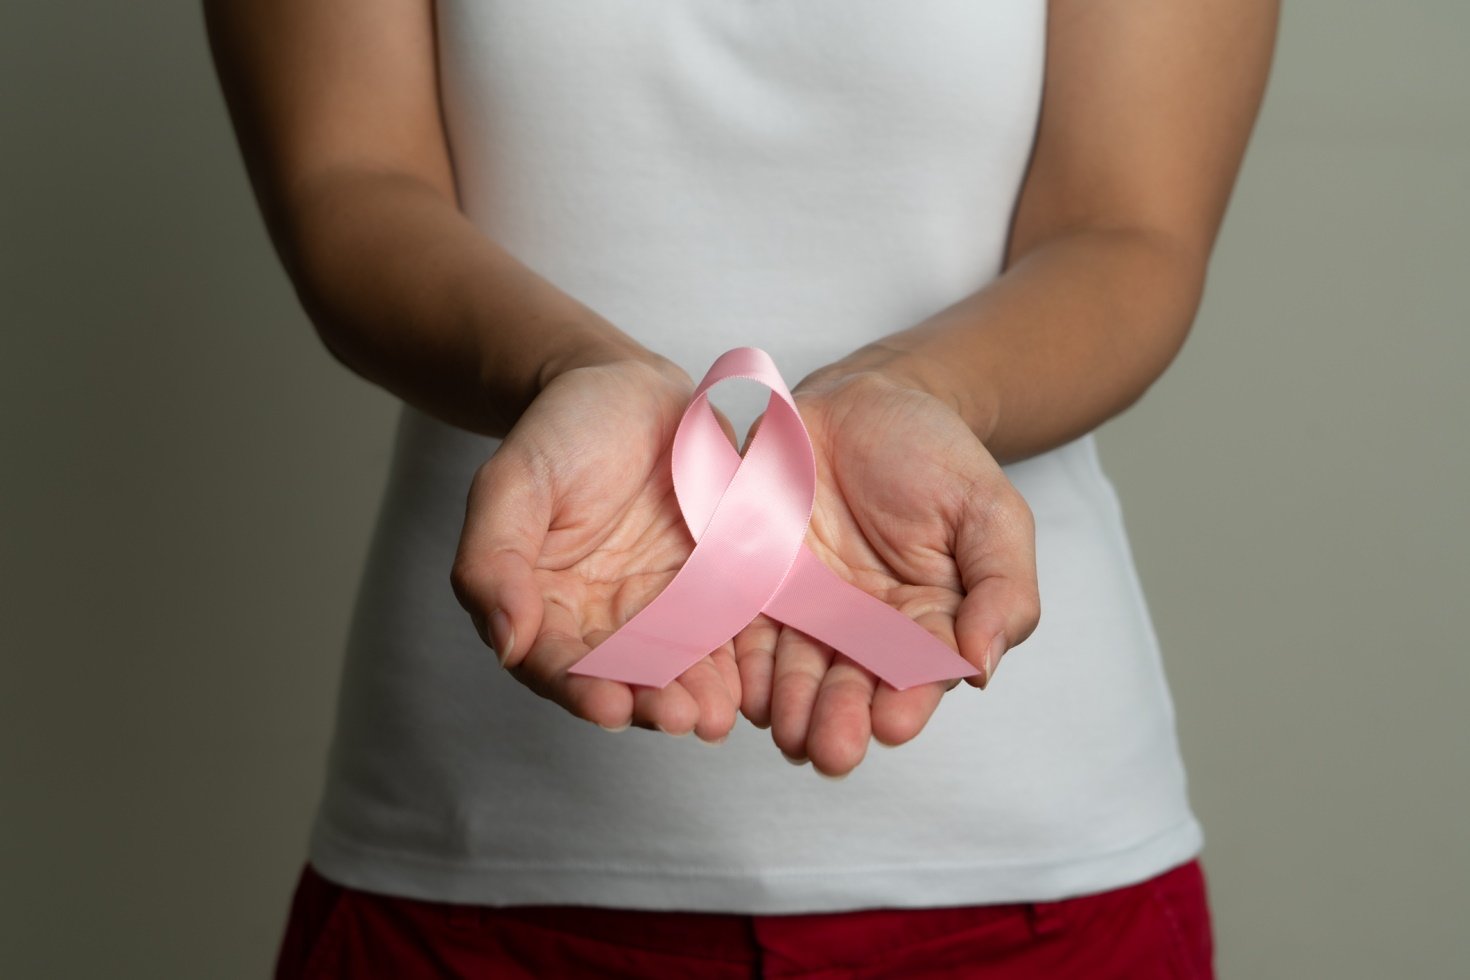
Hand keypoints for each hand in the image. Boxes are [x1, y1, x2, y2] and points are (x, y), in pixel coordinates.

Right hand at [451, 357, 742, 741]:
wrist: (626, 387)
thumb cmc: (559, 430)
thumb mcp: (512, 481)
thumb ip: (494, 559)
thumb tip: (504, 641)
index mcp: (539, 603)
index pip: (552, 660)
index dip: (578, 687)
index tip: (607, 706)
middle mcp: (598, 619)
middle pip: (620, 676)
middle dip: (648, 702)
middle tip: (678, 718)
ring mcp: (659, 608)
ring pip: (675, 665)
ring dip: (694, 695)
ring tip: (714, 715)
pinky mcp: (711, 589)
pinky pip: (723, 631)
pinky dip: (735, 660)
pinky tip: (750, 681)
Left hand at [732, 371, 1039, 775]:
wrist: (866, 399)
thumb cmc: (936, 455)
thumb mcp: (990, 511)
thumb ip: (1001, 587)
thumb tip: (982, 665)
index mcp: (924, 624)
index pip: (918, 674)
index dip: (907, 701)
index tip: (895, 722)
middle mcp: (858, 631)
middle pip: (848, 686)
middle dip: (839, 720)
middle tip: (829, 749)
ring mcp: (800, 610)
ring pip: (789, 670)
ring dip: (784, 703)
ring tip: (782, 725)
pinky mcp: (749, 582)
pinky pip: (736, 626)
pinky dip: (733, 658)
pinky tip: (732, 684)